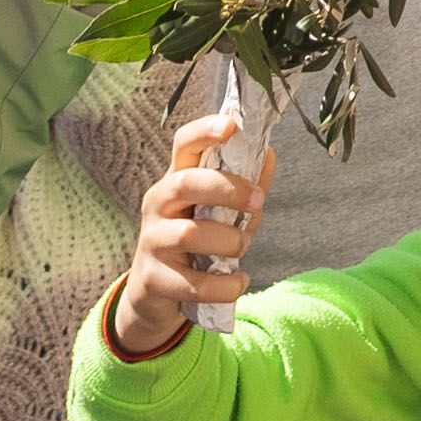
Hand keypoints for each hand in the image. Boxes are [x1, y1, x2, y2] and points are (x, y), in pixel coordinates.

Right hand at [107, 116, 261, 359]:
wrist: (155, 295)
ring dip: (229, 241)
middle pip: (185, 183)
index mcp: (176, 180)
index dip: (205, 131)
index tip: (232, 125)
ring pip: (190, 234)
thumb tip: (270, 154)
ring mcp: (151, 242)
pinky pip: (193, 283)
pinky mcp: (152, 280)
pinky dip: (225, 285)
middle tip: (259, 200)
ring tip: (242, 248)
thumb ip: (245, 185)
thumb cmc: (196, 242)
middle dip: (227, 189)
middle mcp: (158, 205)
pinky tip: (239, 282)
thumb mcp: (221, 211)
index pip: (183, 145)